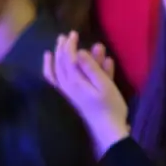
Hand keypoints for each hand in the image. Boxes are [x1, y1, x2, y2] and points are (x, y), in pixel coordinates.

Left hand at [41, 32, 128, 155]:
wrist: (107, 132)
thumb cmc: (110, 108)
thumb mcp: (105, 86)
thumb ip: (91, 68)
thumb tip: (80, 52)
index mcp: (74, 81)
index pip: (68, 58)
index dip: (70, 45)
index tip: (74, 33)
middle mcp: (67, 86)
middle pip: (60, 63)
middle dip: (62, 49)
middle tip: (64, 36)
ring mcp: (68, 93)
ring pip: (56, 73)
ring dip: (57, 59)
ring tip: (55, 48)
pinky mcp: (72, 99)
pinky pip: (58, 83)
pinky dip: (56, 73)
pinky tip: (60, 67)